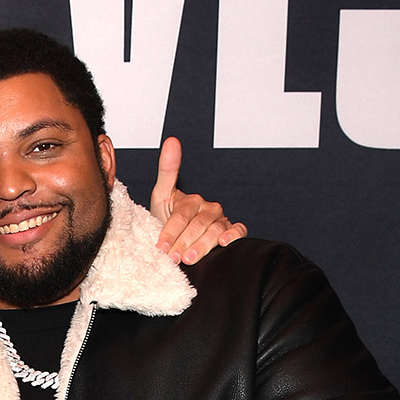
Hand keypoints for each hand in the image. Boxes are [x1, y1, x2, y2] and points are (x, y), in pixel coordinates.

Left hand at [149, 137, 247, 264]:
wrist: (178, 236)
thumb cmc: (168, 217)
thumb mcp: (162, 196)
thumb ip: (167, 171)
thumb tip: (172, 140)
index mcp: (192, 200)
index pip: (181, 215)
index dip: (170, 231)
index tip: (160, 246)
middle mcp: (208, 208)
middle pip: (197, 225)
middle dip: (183, 242)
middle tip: (173, 257)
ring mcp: (220, 219)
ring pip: (214, 230)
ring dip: (202, 245)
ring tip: (188, 259)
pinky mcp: (232, 230)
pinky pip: (238, 230)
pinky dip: (233, 235)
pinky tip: (224, 242)